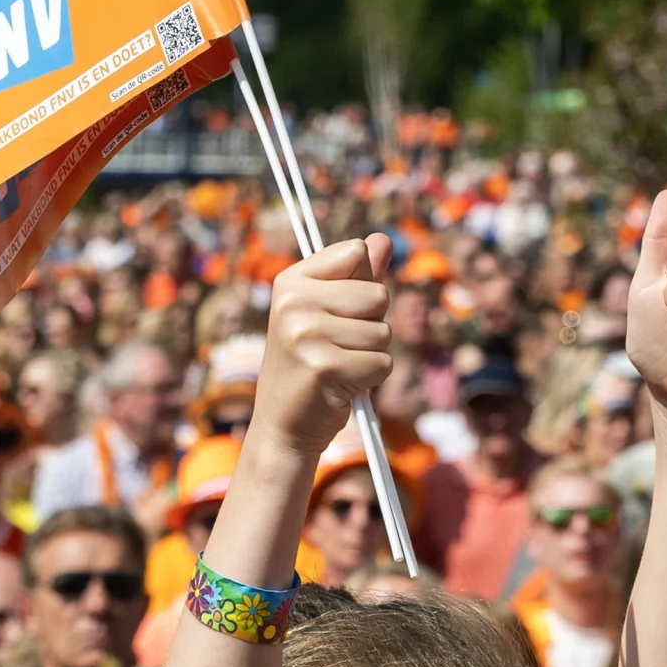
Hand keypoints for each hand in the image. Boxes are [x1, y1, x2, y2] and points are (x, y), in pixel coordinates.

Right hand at [251, 237, 391, 460]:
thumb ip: (357, 278)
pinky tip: (342, 387)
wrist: (283, 427)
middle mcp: (293, 303)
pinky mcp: (325, 368)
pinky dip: (371, 379)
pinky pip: (382, 363)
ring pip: (383, 332)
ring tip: (338, 368)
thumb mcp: (327, 315)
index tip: (335, 312)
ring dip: (371, 355)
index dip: (360, 286)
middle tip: (338, 347)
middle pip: (377, 294)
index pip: (356, 252)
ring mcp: (306, 335)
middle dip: (371, 324)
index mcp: (289, 282)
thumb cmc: (309, 367)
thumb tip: (384, 239)